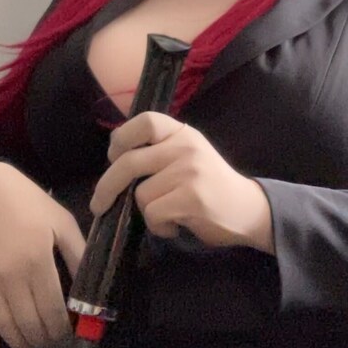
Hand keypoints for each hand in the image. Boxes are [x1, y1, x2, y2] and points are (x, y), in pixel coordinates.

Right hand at [0, 162, 86, 347]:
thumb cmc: (30, 204)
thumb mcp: (62, 222)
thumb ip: (78, 253)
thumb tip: (91, 284)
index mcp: (38, 259)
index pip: (52, 307)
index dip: (61, 327)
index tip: (69, 335)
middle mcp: (11, 274)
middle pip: (28, 321)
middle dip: (43, 338)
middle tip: (53, 344)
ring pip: (4, 324)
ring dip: (19, 343)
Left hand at [90, 113, 274, 252]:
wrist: (249, 210)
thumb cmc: (212, 186)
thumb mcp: (189, 156)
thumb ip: (160, 151)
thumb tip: (116, 160)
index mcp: (183, 133)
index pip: (146, 121)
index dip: (122, 137)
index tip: (113, 156)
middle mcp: (186, 147)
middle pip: (129, 161)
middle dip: (106, 186)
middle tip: (98, 204)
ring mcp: (189, 171)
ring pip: (140, 194)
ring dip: (148, 212)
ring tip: (169, 214)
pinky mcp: (191, 198)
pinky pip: (153, 213)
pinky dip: (159, 226)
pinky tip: (176, 225)